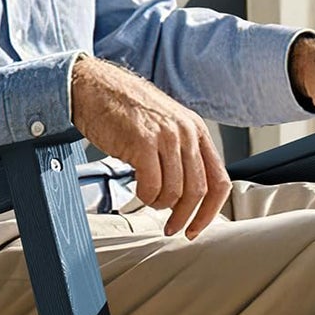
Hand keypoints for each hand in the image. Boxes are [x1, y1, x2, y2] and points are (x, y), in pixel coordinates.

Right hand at [68, 56, 230, 238]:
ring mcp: (165, 136)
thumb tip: (187, 194)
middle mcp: (186, 132)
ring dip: (160, 204)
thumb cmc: (124, 109)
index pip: (219, 180)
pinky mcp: (142, 142)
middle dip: (185, 216)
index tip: (197, 226)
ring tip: (147, 198)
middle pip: (199, 190)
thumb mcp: (165, 126)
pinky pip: (152, 185)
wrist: (94, 86)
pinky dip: (145, 196)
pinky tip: (138, 190)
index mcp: (196, 130)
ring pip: (175, 191)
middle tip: (171, 227)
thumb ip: (180, 153)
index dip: (211, 211)